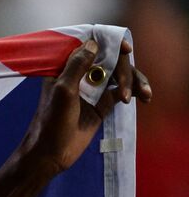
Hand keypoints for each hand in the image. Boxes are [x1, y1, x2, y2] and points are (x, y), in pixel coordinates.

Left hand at [21, 37, 151, 174]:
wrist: (51, 153)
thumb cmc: (51, 122)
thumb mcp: (63, 91)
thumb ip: (76, 66)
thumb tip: (94, 44)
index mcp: (66, 68)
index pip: (90, 46)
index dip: (109, 43)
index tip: (124, 49)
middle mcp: (81, 74)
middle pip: (110, 58)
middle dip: (124, 67)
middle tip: (127, 86)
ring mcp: (93, 88)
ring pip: (120, 74)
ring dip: (135, 79)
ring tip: (143, 93)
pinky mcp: (103, 103)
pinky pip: (123, 90)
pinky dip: (136, 90)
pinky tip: (145, 97)